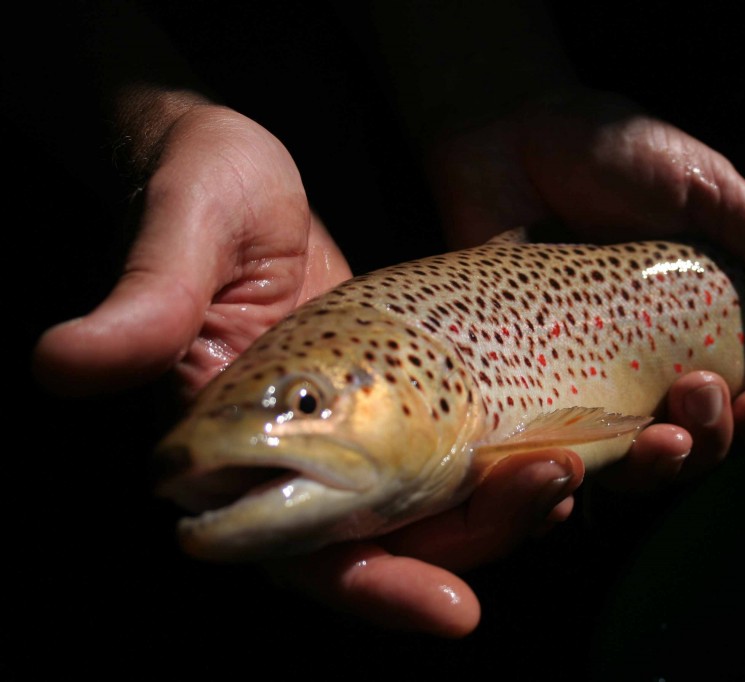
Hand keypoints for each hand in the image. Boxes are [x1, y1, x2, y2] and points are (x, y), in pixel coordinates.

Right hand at [29, 99, 583, 637]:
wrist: (240, 167)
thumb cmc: (194, 190)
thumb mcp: (179, 233)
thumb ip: (145, 300)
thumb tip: (60, 364)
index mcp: (238, 446)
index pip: (303, 552)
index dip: (375, 588)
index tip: (455, 613)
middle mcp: (301, 458)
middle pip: (398, 542)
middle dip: (478, 538)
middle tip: (554, 493)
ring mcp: (356, 429)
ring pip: (440, 505)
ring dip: (508, 503)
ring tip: (574, 473)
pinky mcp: (400, 395)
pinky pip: (459, 450)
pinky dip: (508, 459)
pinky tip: (564, 445)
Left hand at [424, 87, 744, 490]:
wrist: (510, 131)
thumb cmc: (613, 152)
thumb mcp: (705, 191)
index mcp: (698, 328)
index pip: (741, 401)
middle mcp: (643, 363)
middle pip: (691, 442)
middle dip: (711, 440)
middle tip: (700, 392)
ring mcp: (579, 375)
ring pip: (625, 459)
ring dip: (654, 467)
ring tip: (659, 440)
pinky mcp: (521, 376)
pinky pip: (543, 445)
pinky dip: (562, 473)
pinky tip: (572, 477)